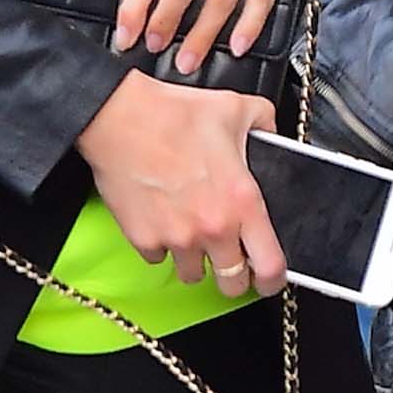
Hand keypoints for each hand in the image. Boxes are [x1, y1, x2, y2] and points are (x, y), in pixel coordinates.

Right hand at [77, 76, 286, 291]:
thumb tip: (270, 132)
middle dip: (233, 276)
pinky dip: (162, 246)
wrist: (119, 118)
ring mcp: (177, 238)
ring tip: (191, 234)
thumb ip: (263, 123)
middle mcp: (213, 227)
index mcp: (242, 202)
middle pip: (231, 284)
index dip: (273, 281)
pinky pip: (158, 258)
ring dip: (196, 261)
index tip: (269, 280)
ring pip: (192, 275)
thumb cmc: (171, 115)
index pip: (270, 266)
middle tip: (228, 259)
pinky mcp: (143, 239)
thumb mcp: (234, 109)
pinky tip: (163, 221)